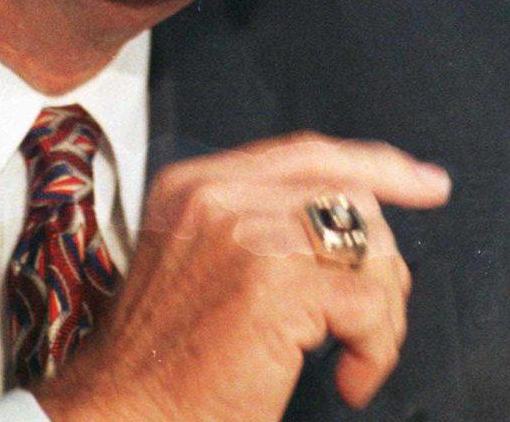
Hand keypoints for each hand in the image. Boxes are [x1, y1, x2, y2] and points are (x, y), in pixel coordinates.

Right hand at [35, 132, 450, 421]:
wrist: (123, 409)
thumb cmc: (163, 355)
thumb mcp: (195, 259)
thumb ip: (252, 221)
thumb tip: (346, 220)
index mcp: (195, 182)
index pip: (305, 152)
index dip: (375, 163)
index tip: (423, 180)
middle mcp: (217, 194)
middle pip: (347, 192)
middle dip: (383, 258)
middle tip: (377, 317)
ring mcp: (244, 231)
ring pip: (367, 243)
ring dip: (383, 309)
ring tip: (356, 351)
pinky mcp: (272, 282)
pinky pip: (369, 303)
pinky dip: (376, 348)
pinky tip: (348, 378)